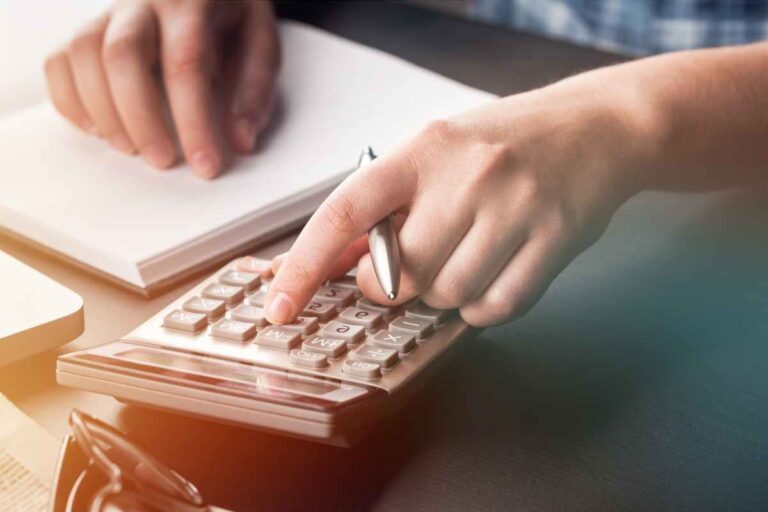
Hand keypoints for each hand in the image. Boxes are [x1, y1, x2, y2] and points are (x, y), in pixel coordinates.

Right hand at [44, 0, 279, 177]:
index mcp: (192, 2)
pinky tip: (98, 129)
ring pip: (83, 55)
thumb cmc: (232, 16)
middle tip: (162, 161)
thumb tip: (241, 141)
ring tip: (130, 149)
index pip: (186, 64)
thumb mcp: (261, 42)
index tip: (205, 165)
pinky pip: (59, 61)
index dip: (194, 121)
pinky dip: (70, 101)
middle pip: (122, 55)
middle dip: (140, 118)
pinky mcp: (89, 28)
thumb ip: (255, 89)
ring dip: (103, 112)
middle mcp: (144, 1)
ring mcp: (109, 12)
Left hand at [265, 82, 646, 326]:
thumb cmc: (504, 144)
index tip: (280, 302)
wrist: (594, 129)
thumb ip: (385, 207)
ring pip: (448, 296)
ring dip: (446, 294)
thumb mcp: (436, 154)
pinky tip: (493, 272)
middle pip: (400, 275)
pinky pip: (496, 308)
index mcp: (424, 149)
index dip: (304, 262)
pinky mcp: (554, 239)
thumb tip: (333, 261)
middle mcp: (467, 175)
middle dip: (395, 285)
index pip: (346, 211)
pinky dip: (484, 307)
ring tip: (467, 256)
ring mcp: (514, 207)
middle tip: (414, 262)